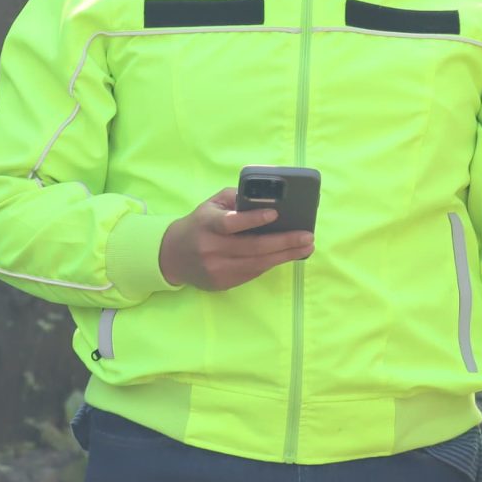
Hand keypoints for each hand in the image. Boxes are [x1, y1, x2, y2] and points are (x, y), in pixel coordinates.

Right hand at [155, 188, 306, 290]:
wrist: (173, 256)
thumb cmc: (200, 223)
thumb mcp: (212, 204)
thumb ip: (237, 198)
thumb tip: (268, 198)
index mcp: (207, 224)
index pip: (231, 223)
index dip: (253, 219)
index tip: (275, 214)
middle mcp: (211, 248)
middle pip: (252, 247)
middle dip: (284, 242)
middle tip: (307, 236)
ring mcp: (216, 269)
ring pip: (257, 263)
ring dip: (285, 256)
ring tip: (306, 247)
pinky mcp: (222, 283)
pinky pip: (253, 273)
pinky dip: (272, 263)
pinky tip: (288, 256)